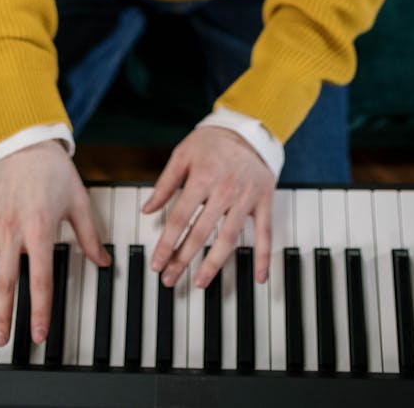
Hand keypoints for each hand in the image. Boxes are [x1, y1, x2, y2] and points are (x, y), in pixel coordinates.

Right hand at [0, 140, 110, 345]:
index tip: (39, 334)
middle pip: (5, 281)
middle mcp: (12, 230)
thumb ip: (89, 236)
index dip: (40, 311)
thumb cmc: (55, 170)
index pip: (40, 280)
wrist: (28, 139)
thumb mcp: (79, 202)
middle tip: (2, 339)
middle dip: (3, 314)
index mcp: (40, 231)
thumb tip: (103, 261)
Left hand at [142, 126, 275, 289]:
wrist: (247, 131)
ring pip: (229, 238)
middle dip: (183, 259)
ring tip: (200, 282)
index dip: (166, 243)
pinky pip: (265, 233)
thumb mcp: (182, 154)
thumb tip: (147, 209)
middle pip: (201, 233)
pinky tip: (259, 278)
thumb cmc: (212, 142)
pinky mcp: (263, 202)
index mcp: (202, 178)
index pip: (180, 218)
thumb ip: (165, 183)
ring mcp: (245, 198)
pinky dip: (263, 257)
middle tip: (170, 279)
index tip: (157, 263)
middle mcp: (224, 191)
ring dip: (213, 264)